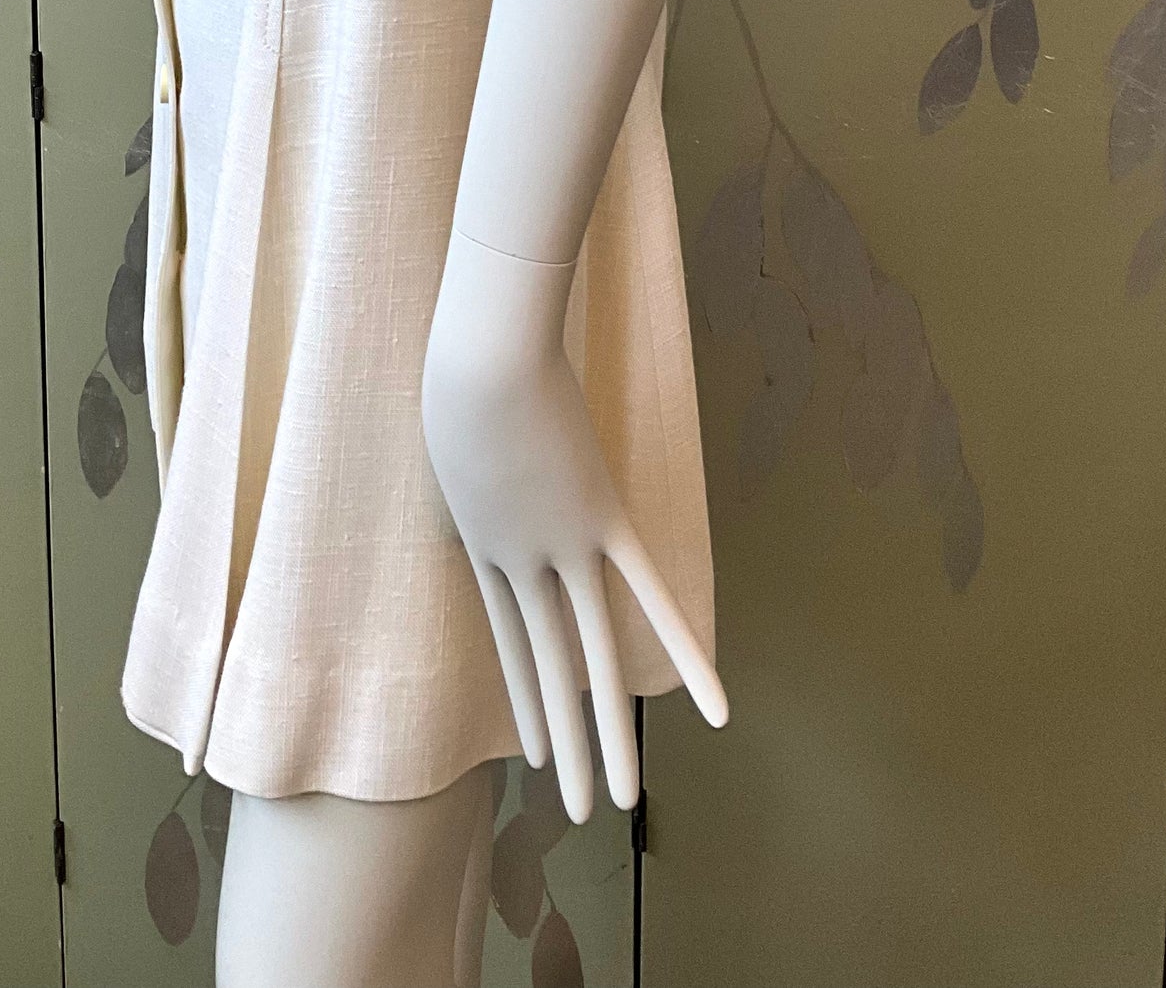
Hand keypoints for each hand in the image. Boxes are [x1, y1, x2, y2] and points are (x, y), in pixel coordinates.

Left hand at [421, 227, 727, 823]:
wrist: (480, 355)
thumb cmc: (456, 374)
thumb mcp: (448, 436)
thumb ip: (471, 468)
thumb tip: (480, 466)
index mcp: (482, 549)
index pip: (511, 644)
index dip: (530, 698)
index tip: (537, 753)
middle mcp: (522, 566)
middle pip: (553, 669)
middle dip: (568, 743)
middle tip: (581, 810)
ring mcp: (565, 548)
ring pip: (596, 656)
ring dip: (612, 732)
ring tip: (626, 801)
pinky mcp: (603, 520)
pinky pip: (650, 596)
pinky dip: (687, 652)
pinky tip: (717, 709)